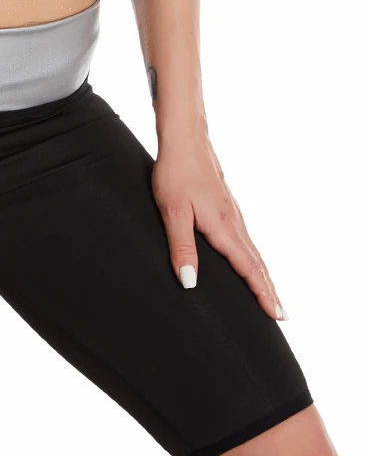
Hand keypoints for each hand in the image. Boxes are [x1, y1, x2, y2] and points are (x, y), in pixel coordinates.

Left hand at [151, 133, 287, 320]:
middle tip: (281, 315)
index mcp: (223, 227)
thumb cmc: (176, 174)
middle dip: (268, 289)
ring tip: (268, 295)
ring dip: (262, 275)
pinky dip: (252, 258)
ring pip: (252, 251)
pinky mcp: (225, 207)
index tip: (276, 315)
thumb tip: (190, 282)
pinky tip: (248, 261)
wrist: (184, 140)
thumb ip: (182, 248)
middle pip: (256, 263)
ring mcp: (231, 214)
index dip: (261, 293)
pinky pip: (244, 240)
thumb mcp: (173, 213)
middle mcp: (233, 222)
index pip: (248, 268)